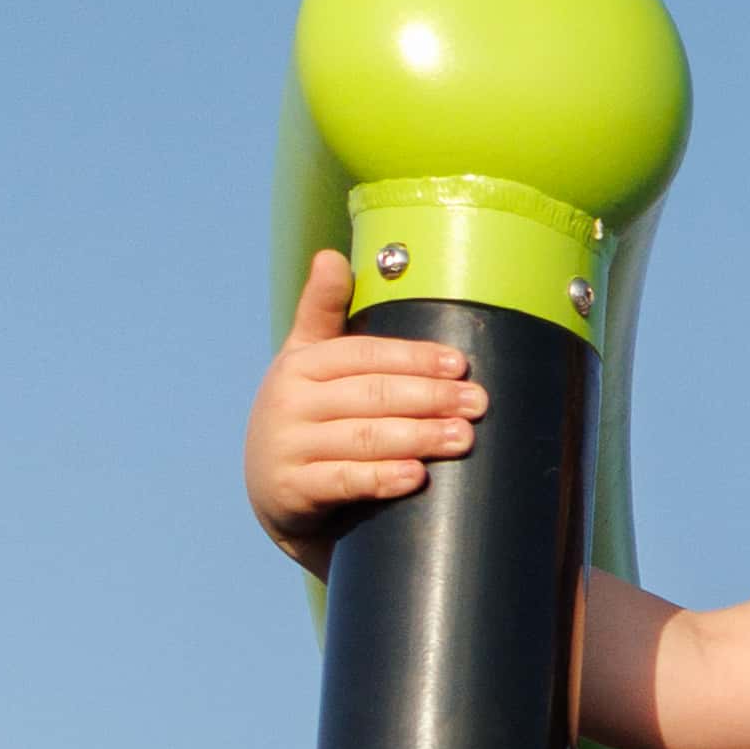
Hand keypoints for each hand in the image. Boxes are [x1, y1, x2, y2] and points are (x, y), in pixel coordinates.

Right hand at [246, 251, 488, 557]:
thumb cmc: (307, 417)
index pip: (364, 353)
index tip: (459, 364)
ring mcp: (288, 446)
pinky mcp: (290, 490)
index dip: (413, 357)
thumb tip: (331, 256)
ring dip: (418, 437)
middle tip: (477, 403)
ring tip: (462, 437)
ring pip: (363, 437)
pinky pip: (343, 482)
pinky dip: (382, 478)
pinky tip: (416, 475)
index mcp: (301, 364)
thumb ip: (323, 312)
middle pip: (371, 394)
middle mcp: (289, 401)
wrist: (272, 492)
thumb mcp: (307, 363)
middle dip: (429, 398)